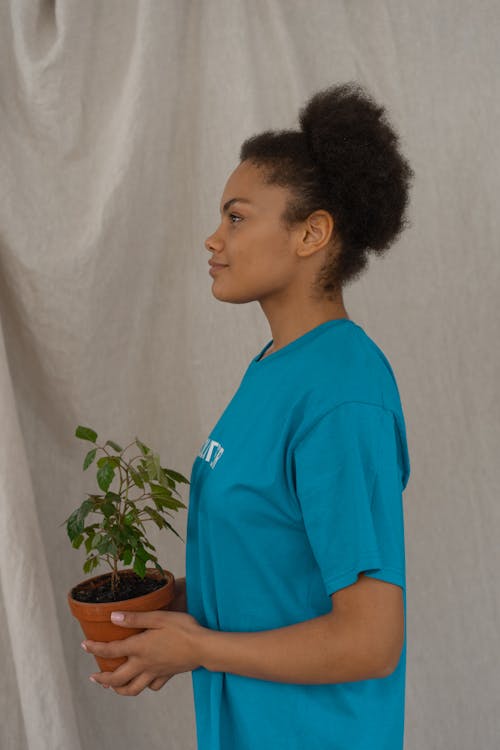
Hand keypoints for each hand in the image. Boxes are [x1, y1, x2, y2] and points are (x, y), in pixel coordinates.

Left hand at [82, 609, 205, 695]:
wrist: (203, 647)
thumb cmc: (183, 628)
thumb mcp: (158, 617)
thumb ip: (135, 619)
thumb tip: (113, 617)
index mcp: (139, 648)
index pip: (111, 650)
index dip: (95, 648)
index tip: (84, 645)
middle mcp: (144, 664)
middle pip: (117, 679)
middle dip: (102, 679)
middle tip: (94, 676)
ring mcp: (155, 672)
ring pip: (132, 689)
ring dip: (119, 689)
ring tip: (112, 686)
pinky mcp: (167, 675)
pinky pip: (151, 686)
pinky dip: (143, 686)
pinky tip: (143, 681)